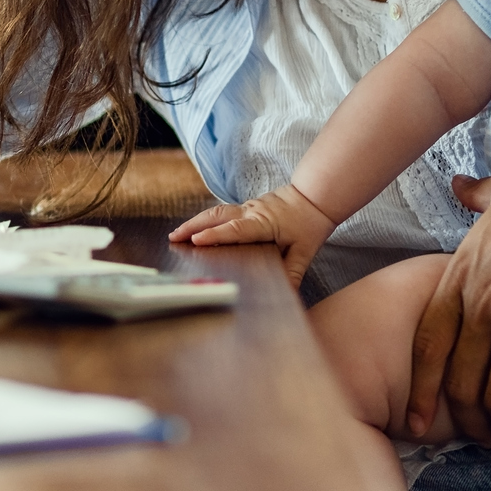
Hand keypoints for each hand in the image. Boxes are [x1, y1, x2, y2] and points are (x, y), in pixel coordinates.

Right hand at [170, 185, 335, 282]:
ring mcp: (248, 207)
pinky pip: (222, 212)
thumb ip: (294, 272)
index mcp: (264, 223)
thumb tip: (287, 294)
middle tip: (174, 237)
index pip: (236, 229)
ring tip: (177, 234)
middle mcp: (251, 212)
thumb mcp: (305, 251)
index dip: (216, 235)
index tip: (196, 240)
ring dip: (195, 222)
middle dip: (193, 226)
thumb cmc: (310, 223)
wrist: (316, 196)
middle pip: (217, 216)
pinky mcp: (247, 207)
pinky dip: (206, 220)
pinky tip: (196, 229)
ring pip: (216, 212)